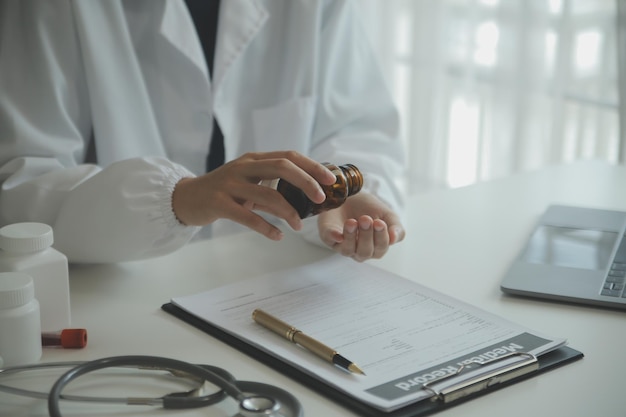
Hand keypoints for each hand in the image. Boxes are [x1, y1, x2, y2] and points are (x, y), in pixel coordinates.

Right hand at [172, 151, 335, 239]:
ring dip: (288, 212)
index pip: (289, 156)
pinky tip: (278, 236)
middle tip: (321, 200)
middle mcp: (243, 167)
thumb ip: (271, 182)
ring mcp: (230, 184)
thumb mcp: (248, 179)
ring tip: (298, 226)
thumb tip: (307, 192)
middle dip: (306, 182)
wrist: (187, 198)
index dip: (312, 166)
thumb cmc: (224, 190)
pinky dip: (266, 228)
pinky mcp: (219, 203)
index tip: (331, 180)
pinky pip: (248, 217)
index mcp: (254, 159)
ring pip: (267, 194)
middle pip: (282, 167)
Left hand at [317, 193, 404, 260]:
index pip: (380, 248)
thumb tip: (394, 239)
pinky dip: (333, 237)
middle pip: (365, 252)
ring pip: (348, 250)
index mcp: (376, 247)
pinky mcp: (328, 236)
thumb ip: (396, 227)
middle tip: (365, 219)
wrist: (351, 195)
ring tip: (352, 222)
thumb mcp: (387, 215)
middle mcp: (359, 250)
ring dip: (351, 236)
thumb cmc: (369, 208)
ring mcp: (342, 245)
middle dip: (366, 236)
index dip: (381, 237)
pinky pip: (329, 240)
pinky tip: (337, 233)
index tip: (379, 222)